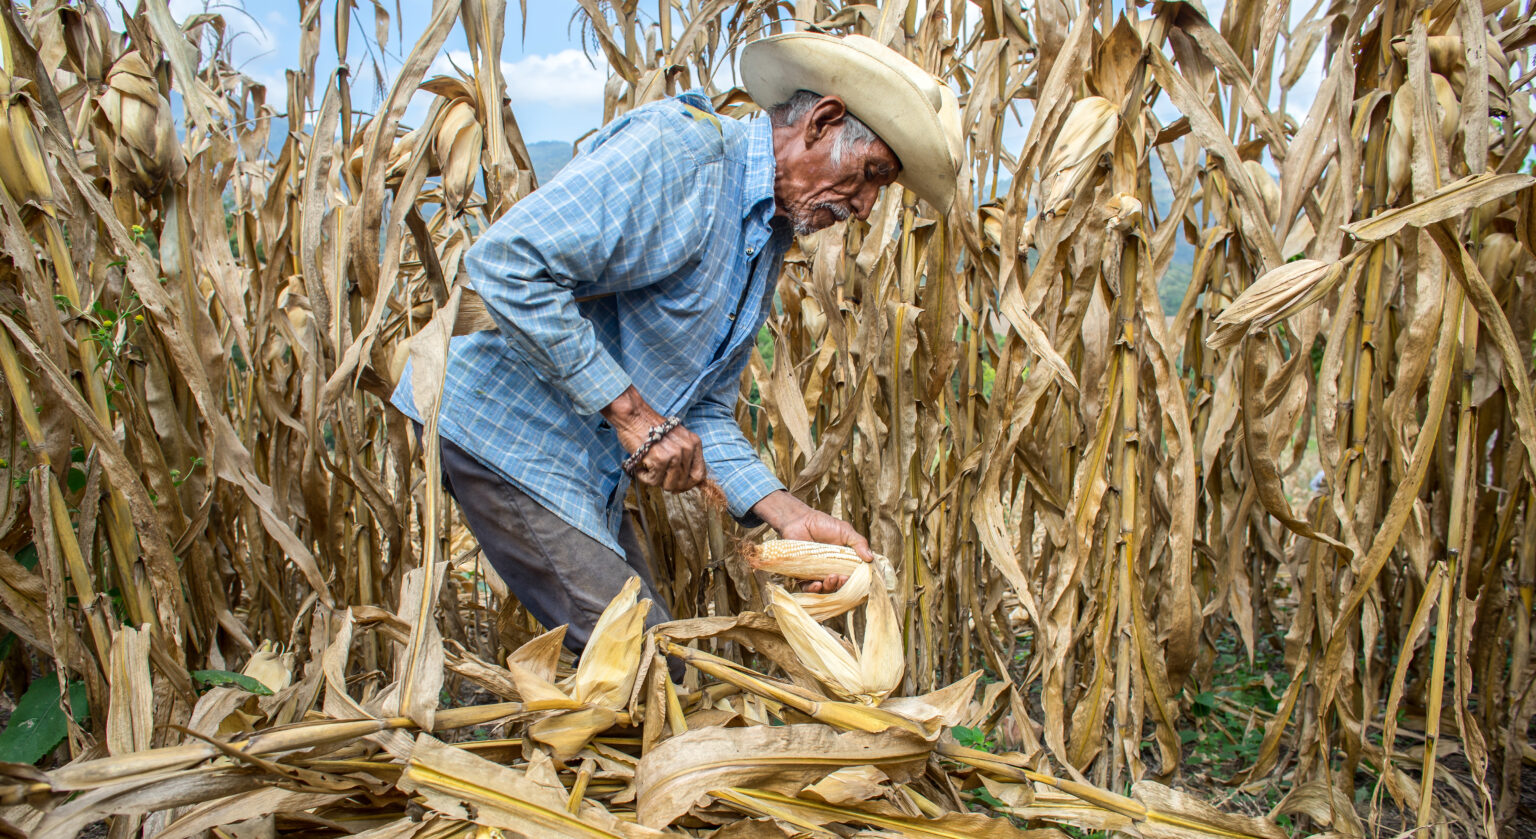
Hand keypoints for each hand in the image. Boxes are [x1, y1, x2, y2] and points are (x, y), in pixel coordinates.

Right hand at [602, 386, 704, 492]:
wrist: (634, 416)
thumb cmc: (651, 428)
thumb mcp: (677, 438)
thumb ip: (684, 456)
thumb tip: (685, 482)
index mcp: (694, 443)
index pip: (699, 474)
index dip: (688, 485)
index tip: (678, 486)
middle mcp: (687, 449)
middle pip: (683, 482)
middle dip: (669, 484)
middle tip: (657, 476)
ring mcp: (674, 454)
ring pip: (669, 484)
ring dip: (656, 480)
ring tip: (648, 468)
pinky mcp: (660, 459)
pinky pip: (654, 481)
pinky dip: (644, 477)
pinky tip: (641, 467)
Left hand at [751, 490, 873, 592]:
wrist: (800, 520)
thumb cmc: (823, 525)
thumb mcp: (845, 531)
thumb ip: (858, 543)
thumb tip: (871, 558)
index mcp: (843, 563)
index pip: (851, 577)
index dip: (853, 582)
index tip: (854, 578)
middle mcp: (831, 570)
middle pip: (839, 586)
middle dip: (841, 585)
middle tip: (841, 577)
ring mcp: (816, 574)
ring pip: (824, 590)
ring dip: (829, 588)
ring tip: (831, 579)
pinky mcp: (801, 575)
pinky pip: (807, 588)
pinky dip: (812, 589)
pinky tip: (817, 584)